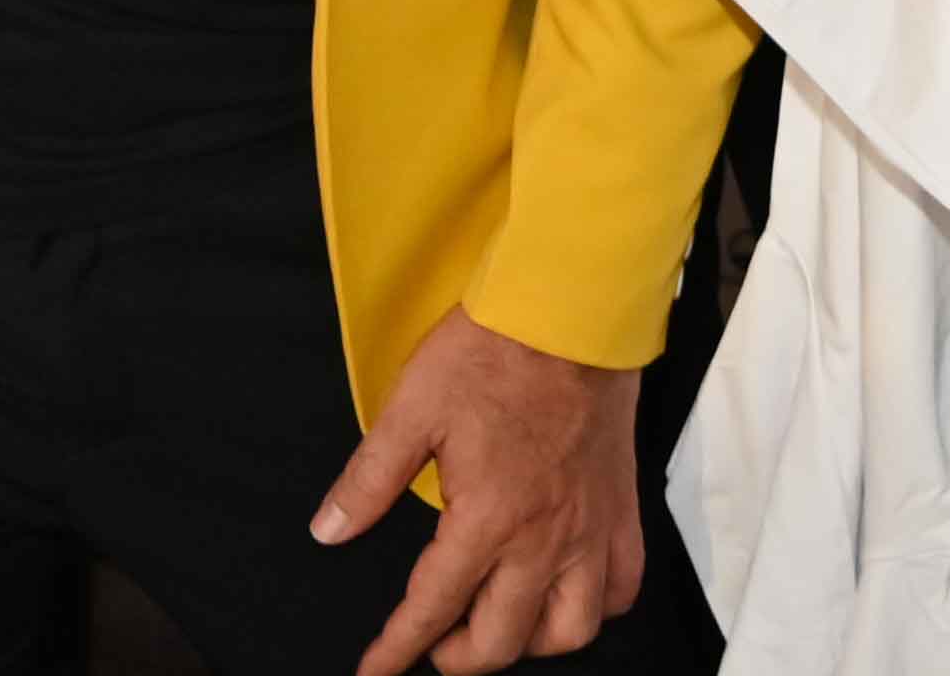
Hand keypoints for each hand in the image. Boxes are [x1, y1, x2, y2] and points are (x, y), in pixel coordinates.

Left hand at [313, 307, 644, 675]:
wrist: (573, 311)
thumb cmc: (492, 351)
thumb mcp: (412, 409)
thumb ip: (368, 480)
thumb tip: (327, 530)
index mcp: (487, 518)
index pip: (432, 610)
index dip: (397, 651)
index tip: (374, 673)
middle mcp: (545, 539)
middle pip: (501, 641)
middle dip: (457, 658)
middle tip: (432, 643)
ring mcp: (591, 529)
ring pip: (570, 630)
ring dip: (528, 642)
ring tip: (499, 623)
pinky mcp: (622, 510)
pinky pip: (620, 588)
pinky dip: (593, 607)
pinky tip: (565, 593)